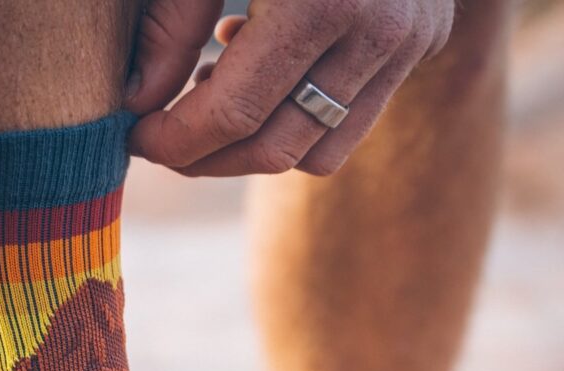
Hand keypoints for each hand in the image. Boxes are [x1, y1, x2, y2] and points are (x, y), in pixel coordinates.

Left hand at [126, 0, 454, 176]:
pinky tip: (268, 69)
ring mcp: (410, 38)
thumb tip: (138, 103)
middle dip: (209, 158)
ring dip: (257, 144)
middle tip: (165, 137)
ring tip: (218, 91)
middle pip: (276, 149)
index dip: (176, 141)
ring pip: (318, 152)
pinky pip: (353, 121)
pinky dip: (302, 118)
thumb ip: (171, 18)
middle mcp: (377, 29)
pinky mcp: (426, 37)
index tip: (137, 138)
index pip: (236, 114)